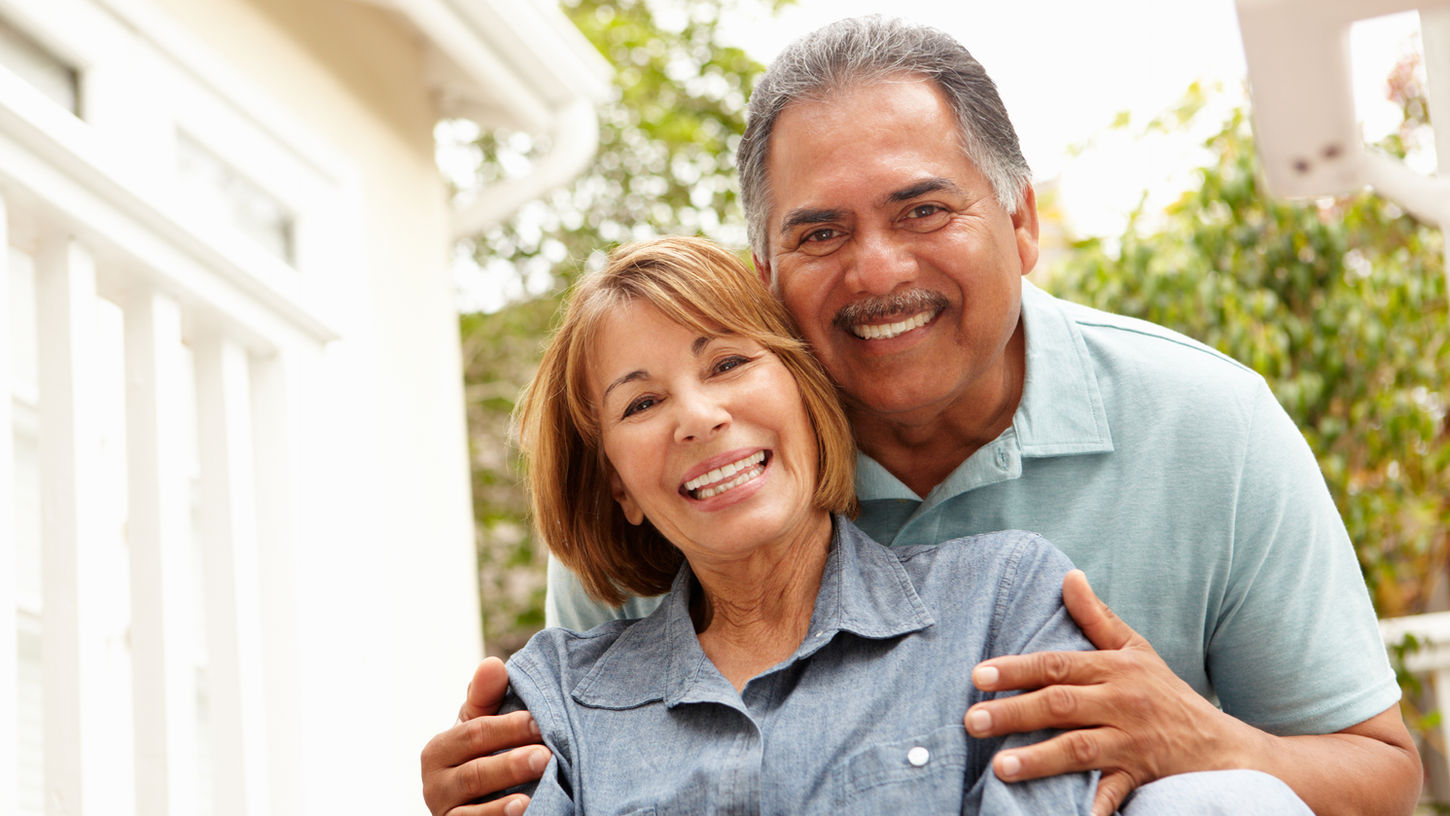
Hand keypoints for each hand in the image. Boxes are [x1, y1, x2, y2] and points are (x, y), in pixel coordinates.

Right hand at [421, 657, 551, 815]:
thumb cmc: (483, 754)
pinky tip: (526, 810)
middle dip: (512, 762)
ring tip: (538, 784)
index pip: (473, 734)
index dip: (508, 728)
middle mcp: (435, 784)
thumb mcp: (482, 724)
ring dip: (508, 796)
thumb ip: (487, 697)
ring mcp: (445, 812)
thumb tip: (493, 664)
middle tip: (546, 755)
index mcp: (439, 750)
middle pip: (475, 772)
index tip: (539, 722)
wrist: (477, 800)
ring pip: (474, 805)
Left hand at [964, 570, 1241, 815]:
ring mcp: (1130, 742)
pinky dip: (1092, 806)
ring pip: (1080, 749)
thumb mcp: (1136, 649)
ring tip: (1000, 767)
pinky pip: (1112, 793)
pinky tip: (1070, 815)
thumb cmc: (1167, 694)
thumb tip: (1068, 576)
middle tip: (972, 721)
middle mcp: (1121, 703)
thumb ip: (1097, 617)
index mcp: (1114, 669)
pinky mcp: (1140, 776)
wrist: (1221, 746)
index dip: (1017, 669)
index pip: (1057, 665)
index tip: (978, 675)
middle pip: (1061, 705)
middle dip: (1013, 713)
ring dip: (1039, 758)